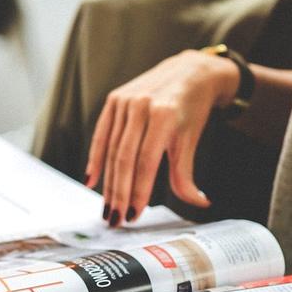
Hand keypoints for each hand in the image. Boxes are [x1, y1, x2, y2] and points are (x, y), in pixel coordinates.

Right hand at [84, 50, 239, 225]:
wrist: (189, 72)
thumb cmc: (192, 109)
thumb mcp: (191, 140)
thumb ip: (186, 174)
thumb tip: (198, 203)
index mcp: (163, 115)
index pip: (145, 162)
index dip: (138, 191)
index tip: (134, 215)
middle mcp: (141, 106)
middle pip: (124, 159)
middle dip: (119, 193)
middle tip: (115, 219)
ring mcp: (124, 101)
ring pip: (111, 150)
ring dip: (108, 183)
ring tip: (107, 207)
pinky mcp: (114, 99)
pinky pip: (101, 134)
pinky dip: (96, 159)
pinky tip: (92, 181)